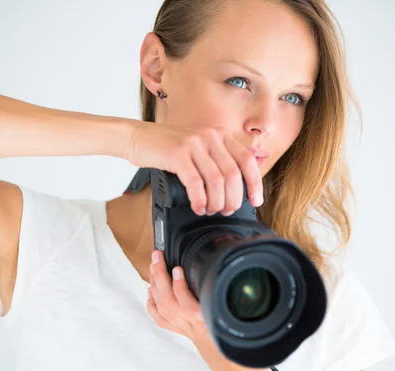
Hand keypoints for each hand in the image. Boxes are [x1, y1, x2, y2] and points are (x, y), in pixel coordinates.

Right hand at [123, 121, 263, 215]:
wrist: (137, 137)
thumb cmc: (166, 147)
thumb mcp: (197, 147)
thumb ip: (216, 159)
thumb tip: (237, 185)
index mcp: (219, 134)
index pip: (247, 160)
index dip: (255, 183)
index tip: (256, 201)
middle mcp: (210, 136)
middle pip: (233, 174)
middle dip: (233, 199)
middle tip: (226, 211)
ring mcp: (194, 143)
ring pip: (216, 181)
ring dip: (216, 202)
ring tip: (211, 210)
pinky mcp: (177, 153)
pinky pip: (196, 183)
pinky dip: (199, 200)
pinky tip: (198, 207)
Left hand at [146, 250, 275, 370]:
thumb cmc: (243, 346)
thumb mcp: (245, 316)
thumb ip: (237, 297)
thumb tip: (235, 274)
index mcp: (209, 322)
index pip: (188, 304)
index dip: (179, 285)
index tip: (177, 268)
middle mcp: (194, 326)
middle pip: (168, 301)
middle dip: (159, 277)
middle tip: (157, 257)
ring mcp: (187, 329)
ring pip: (163, 308)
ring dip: (155, 285)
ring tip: (154, 267)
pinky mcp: (185, 332)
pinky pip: (163, 319)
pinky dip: (153, 304)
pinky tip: (151, 291)